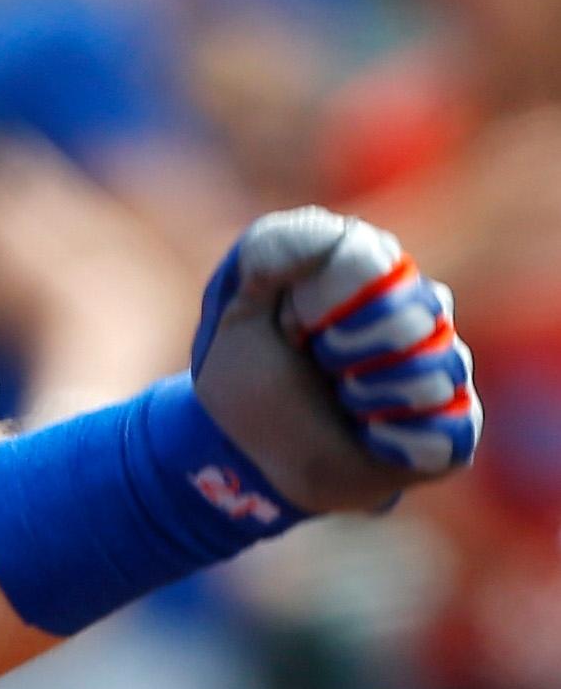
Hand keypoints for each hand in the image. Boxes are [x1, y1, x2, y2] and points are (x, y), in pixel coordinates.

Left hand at [189, 209, 479, 516]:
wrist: (254, 456)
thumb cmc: (245, 376)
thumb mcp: (235, 310)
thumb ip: (269, 252)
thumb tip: (336, 231)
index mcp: (370, 274)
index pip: (376, 263)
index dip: (329, 300)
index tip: (292, 323)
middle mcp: (418, 314)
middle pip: (414, 316)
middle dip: (345, 350)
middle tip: (318, 364)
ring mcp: (441, 371)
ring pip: (432, 372)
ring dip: (365, 396)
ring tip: (342, 401)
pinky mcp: (453, 430)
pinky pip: (447, 428)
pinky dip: (393, 440)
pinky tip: (368, 437)